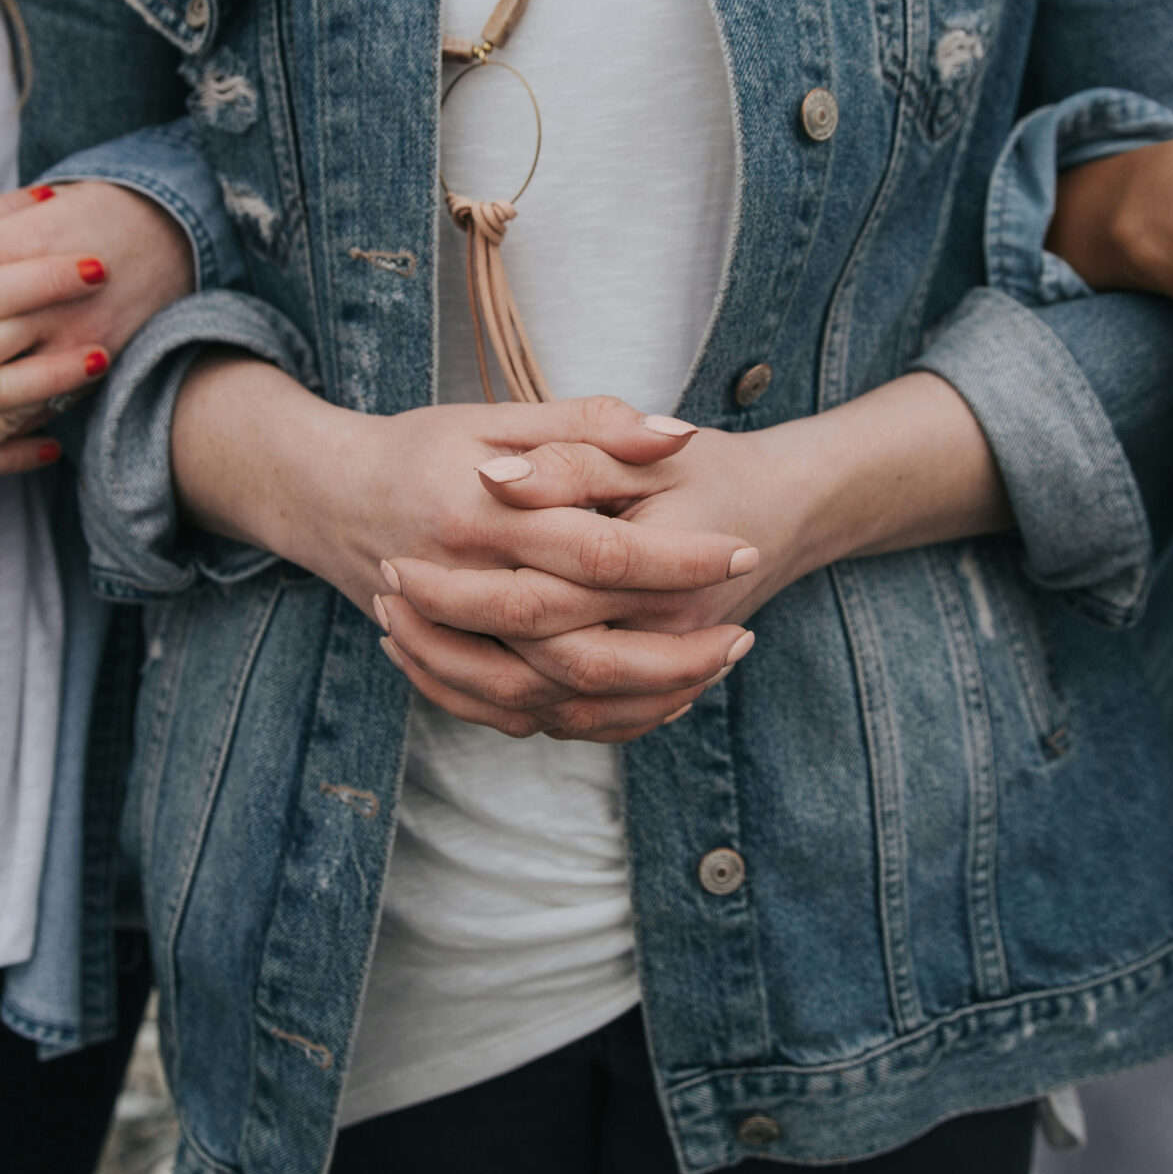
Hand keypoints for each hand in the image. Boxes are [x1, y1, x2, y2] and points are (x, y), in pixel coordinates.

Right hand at [172, 362, 760, 743]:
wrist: (325, 497)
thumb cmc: (418, 448)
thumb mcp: (497, 418)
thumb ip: (587, 424)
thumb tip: (677, 433)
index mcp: (482, 515)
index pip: (598, 549)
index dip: (675, 557)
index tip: (742, 552)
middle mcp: (462, 587)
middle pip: (582, 646)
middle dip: (673, 650)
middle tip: (743, 636)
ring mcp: (449, 640)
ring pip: (555, 698)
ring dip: (639, 698)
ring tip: (709, 674)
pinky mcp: (446, 670)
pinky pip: (522, 717)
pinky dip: (586, 721)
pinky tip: (646, 704)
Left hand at [380, 371, 1008, 732]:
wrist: (788, 510)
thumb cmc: (711, 467)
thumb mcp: (646, 448)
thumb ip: (574, 454)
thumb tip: (497, 478)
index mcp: (656, 571)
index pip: (540, 597)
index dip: (462, 588)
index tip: (395, 561)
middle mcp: (663, 633)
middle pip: (537, 664)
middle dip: (451, 640)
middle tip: (384, 598)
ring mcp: (660, 668)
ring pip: (549, 710)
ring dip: (466, 681)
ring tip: (397, 636)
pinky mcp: (651, 691)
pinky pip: (570, 725)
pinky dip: (505, 709)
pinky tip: (446, 674)